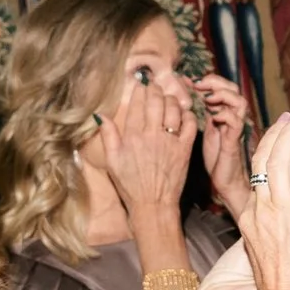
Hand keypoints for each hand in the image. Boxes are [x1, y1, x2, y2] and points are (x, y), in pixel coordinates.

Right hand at [96, 68, 193, 229]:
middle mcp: (152, 135)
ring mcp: (170, 141)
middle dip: (155, 89)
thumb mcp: (112, 161)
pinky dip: (188, 114)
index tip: (141, 83)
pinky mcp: (185, 149)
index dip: (140, 89)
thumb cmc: (130, 185)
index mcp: (132, 136)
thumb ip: (108, 135)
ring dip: (171, 98)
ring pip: (174, 108)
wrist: (153, 205)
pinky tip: (183, 113)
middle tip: (155, 85)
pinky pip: (190, 123)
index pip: (138, 103)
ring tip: (167, 97)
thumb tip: (99, 115)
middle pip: (156, 101)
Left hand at [197, 75, 255, 218]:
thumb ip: (199, 112)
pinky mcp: (235, 140)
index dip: (207, 80)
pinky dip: (224, 115)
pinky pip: (236, 122)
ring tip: (208, 99)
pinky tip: (212, 117)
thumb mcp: (204, 129)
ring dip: (223, 96)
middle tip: (199, 85)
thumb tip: (183, 93)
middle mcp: (233, 117)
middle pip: (234, 88)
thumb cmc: (215, 156)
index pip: (222, 86)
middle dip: (216, 82)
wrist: (225, 180)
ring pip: (239, 101)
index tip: (189, 80)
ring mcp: (235, 128)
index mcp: (224, 112)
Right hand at [233, 108, 289, 289]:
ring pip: (280, 159)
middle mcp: (261, 211)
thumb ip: (282, 229)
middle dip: (276, 133)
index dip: (266, 152)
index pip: (255, 176)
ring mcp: (280, 211)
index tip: (276, 138)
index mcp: (250, 220)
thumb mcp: (270, 255)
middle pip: (263, 159)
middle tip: (289, 118)